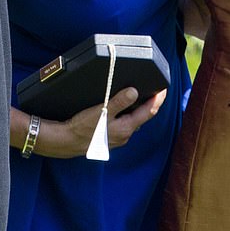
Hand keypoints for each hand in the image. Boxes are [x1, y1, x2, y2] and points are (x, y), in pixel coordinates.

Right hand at [37, 88, 166, 157]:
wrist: (65, 141)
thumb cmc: (82, 128)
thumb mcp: (102, 112)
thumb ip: (119, 102)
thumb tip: (134, 92)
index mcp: (126, 128)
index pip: (149, 112)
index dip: (158, 99)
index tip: (164, 89)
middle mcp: (125, 135)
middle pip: (142, 117)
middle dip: (149, 104)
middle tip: (153, 90)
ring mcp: (118, 138)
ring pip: (133, 121)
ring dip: (137, 110)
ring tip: (139, 96)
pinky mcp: (110, 138)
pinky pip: (124, 125)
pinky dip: (127, 115)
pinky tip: (121, 109)